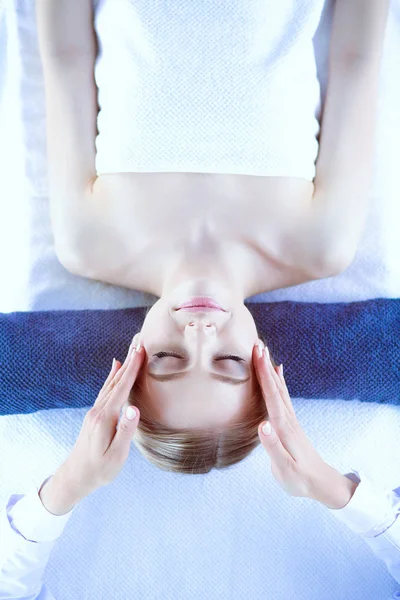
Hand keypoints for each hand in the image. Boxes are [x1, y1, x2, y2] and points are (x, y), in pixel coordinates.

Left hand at [61, 333, 143, 497]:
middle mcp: (98, 410)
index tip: (141, 351)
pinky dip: (113, 377)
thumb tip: (133, 408)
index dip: (132, 369)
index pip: (122, 388)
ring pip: (110, 384)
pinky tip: (115, 370)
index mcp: (105, 418)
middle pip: (116, 381)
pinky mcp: (95, 415)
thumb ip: (125, 431)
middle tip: (139, 343)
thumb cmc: (99, 470)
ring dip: (122, 367)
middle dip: (129, 362)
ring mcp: (95, 412)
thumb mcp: (116, 455)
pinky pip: (106, 390)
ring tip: (130, 352)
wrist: (75, 477)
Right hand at [253, 342, 356, 507]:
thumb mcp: (284, 469)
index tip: (256, 354)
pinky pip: (283, 395)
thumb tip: (263, 425)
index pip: (271, 395)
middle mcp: (287, 418)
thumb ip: (273, 447)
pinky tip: (278, 372)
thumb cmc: (300, 479)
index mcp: (283, 427)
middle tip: (256, 344)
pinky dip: (279, 380)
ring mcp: (290, 419)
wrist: (321, 483)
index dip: (263, 374)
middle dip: (265, 365)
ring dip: (271, 369)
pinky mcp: (290, 422)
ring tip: (264, 352)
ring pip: (279, 388)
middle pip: (275, 386)